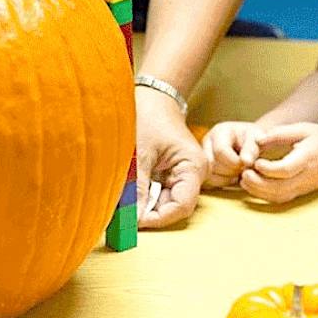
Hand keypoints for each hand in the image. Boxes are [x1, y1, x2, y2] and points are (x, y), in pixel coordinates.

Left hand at [136, 88, 206, 228]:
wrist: (151, 94)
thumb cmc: (148, 115)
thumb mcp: (140, 152)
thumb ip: (137, 187)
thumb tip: (131, 218)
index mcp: (193, 167)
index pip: (181, 205)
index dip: (159, 218)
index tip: (135, 223)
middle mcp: (192, 174)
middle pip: (174, 206)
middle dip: (150, 213)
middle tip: (124, 218)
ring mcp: (182, 173)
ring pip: (165, 201)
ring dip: (145, 206)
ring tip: (123, 205)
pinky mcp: (170, 172)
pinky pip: (159, 192)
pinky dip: (144, 196)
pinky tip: (128, 196)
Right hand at [201, 121, 266, 187]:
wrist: (251, 141)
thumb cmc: (255, 139)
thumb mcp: (257, 139)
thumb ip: (251, 149)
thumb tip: (246, 161)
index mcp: (219, 131)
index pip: (220, 151)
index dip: (235, 162)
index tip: (247, 164)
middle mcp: (208, 141)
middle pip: (212, 164)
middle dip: (230, 171)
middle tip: (243, 169)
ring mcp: (204, 154)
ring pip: (209, 174)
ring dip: (226, 179)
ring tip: (238, 172)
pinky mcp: (204, 165)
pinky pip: (208, 180)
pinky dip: (222, 182)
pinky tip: (232, 177)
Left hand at [238, 122, 317, 203]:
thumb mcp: (303, 129)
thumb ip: (280, 133)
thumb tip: (258, 139)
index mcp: (307, 158)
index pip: (287, 169)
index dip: (269, 169)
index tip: (255, 162)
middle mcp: (306, 177)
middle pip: (281, 187)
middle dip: (259, 184)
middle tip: (243, 173)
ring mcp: (304, 187)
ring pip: (280, 196)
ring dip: (260, 192)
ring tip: (243, 180)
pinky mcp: (302, 192)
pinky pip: (283, 198)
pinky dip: (266, 196)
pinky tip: (253, 186)